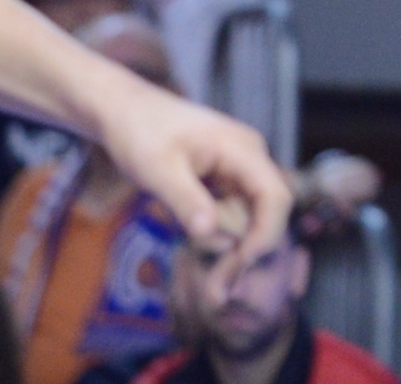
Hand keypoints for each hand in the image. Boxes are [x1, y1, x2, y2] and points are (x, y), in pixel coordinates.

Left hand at [89, 73, 294, 262]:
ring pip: (247, 216)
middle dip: (244, 249)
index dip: (267, 235)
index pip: (276, 197)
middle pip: (265, 213)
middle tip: (216, 288)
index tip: (239, 266)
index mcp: (243, 150)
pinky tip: (190, 229)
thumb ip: (186, 200)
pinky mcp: (225, 178)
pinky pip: (231, 212)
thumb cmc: (139, 132)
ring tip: (196, 256)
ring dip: (226, 242)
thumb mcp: (157, 169)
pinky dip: (215, 230)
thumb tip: (211, 235)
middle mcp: (249, 158)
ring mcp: (239, 168)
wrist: (124, 111)